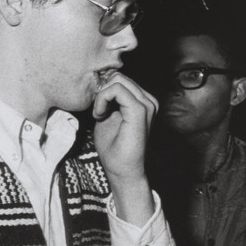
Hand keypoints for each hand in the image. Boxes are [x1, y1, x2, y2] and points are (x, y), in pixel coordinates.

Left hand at [92, 72, 156, 224]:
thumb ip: (106, 99)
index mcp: (142, 100)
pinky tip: (100, 115)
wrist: (122, 170)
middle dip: (101, 90)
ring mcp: (147, 104)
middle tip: (97, 111)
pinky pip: (117, 90)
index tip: (97, 108)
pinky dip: (102, 100)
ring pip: (117, 80)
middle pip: (118, 76)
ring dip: (101, 96)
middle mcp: (148, 100)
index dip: (102, 88)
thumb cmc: (114, 147)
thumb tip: (100, 82)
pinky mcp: (140, 111)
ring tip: (99, 115)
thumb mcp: (106, 116)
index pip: (120, 78)